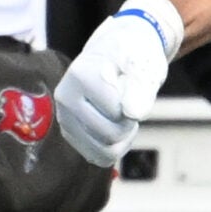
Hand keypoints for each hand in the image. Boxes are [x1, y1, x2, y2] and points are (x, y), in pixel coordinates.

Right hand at [56, 0, 182, 167]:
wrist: (117, 53)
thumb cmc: (133, 56)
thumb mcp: (145, 63)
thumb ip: (142, 86)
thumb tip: (132, 113)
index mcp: (80, 75)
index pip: (118, 112)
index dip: (136, 104)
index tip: (134, 85)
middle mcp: (65, 97)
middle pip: (110, 134)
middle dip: (130, 123)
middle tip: (132, 103)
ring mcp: (65, 117)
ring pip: (104, 152)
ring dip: (124, 138)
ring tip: (125, 115)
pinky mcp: (70, 133)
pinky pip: (98, 157)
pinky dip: (115, 148)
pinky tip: (118, 127)